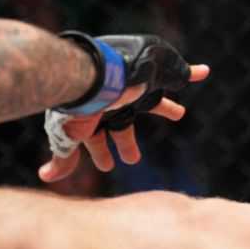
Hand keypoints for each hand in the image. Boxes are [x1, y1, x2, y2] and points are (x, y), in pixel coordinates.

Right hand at [39, 63, 208, 181]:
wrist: (95, 74)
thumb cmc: (78, 107)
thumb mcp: (69, 137)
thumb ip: (64, 157)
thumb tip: (45, 178)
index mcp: (94, 113)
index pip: (99, 136)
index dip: (103, 152)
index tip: (107, 168)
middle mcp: (115, 99)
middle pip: (124, 122)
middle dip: (127, 141)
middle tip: (134, 160)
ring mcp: (137, 85)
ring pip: (154, 100)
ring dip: (165, 107)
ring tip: (179, 113)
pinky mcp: (155, 73)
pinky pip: (180, 71)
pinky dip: (193, 72)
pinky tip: (204, 72)